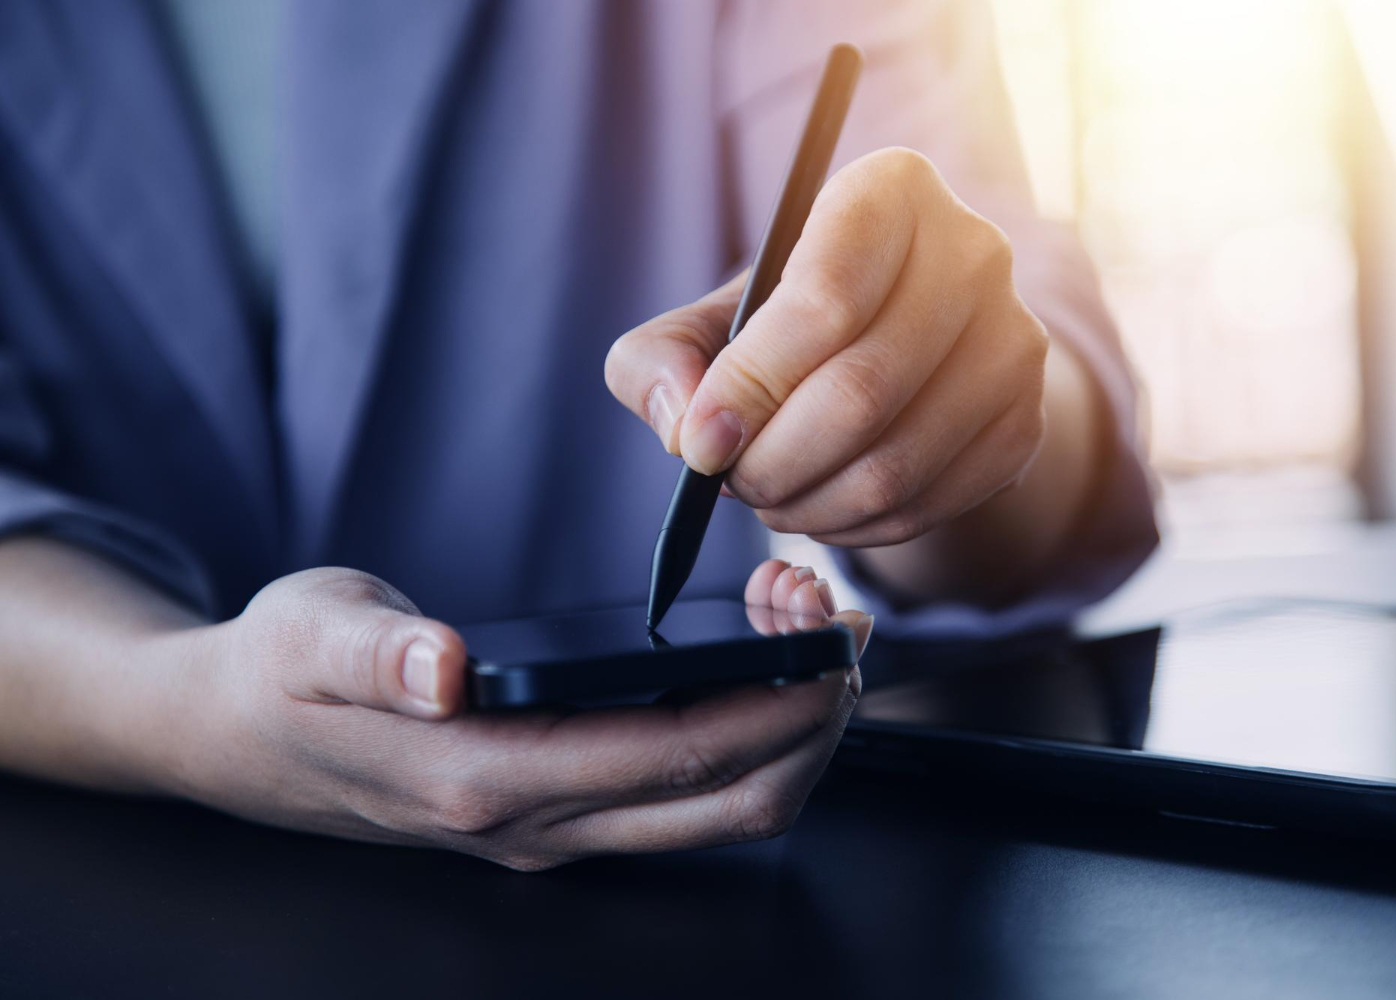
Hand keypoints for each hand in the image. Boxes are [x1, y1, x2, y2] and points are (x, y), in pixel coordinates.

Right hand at [157, 561, 870, 870]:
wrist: (239, 738)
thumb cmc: (280, 676)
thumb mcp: (309, 635)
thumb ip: (376, 651)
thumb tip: (441, 668)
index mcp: (488, 775)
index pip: (673, 757)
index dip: (773, 707)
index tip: (830, 643)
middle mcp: (537, 820)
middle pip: (726, 802)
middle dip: (812, 726)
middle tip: (844, 634)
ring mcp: (551, 826)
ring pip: (715, 811)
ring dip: (788, 739)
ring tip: (811, 643)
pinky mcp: (557, 809)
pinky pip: (680, 797)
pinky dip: (743, 743)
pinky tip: (752, 675)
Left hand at [606, 147, 1047, 546]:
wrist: (894, 351)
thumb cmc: (783, 330)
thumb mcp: (703, 322)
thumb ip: (658, 361)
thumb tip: (685, 427)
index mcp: (892, 191)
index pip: (827, 297)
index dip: (753, 383)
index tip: (701, 442)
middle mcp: (974, 252)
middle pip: (862, 391)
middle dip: (772, 461)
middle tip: (729, 482)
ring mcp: (1013, 341)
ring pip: (896, 463)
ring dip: (809, 505)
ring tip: (767, 496)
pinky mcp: (1026, 422)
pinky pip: (930, 505)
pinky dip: (857, 529)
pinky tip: (821, 507)